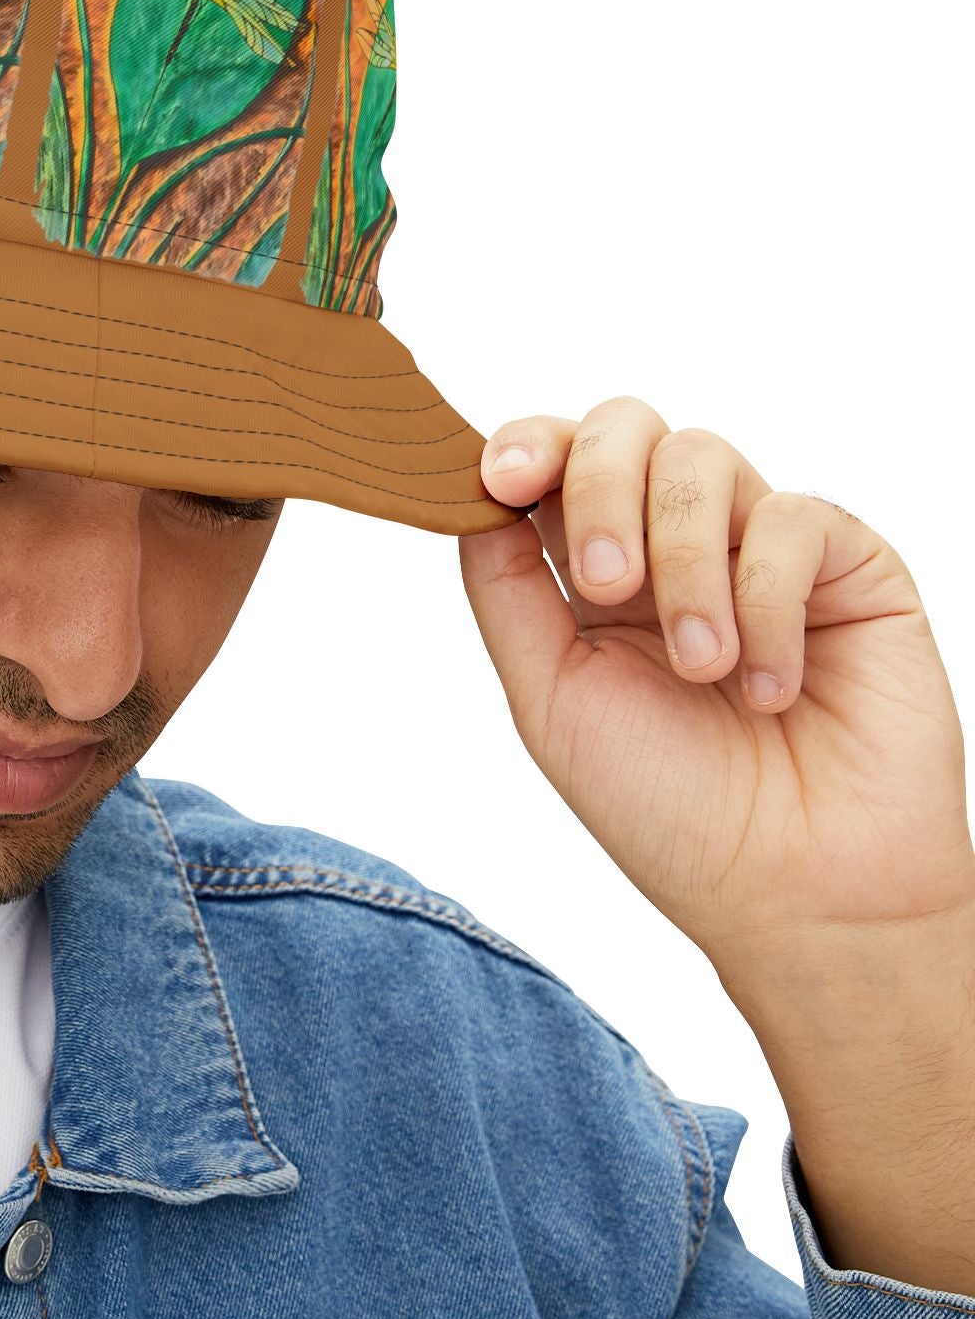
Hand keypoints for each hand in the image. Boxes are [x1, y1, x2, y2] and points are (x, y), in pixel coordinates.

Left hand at [456, 396, 974, 969]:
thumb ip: (505, 590)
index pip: (554, 461)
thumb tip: (470, 495)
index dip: (524, 444)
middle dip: (596, 488)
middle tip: (603, 585)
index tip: (497, 477)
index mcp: (593, 575)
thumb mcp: (549, 697)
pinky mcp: (848, 562)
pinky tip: (769, 688)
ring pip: (701, 457)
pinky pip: (792, 516)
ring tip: (701, 668)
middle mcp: (674, 546)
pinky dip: (766, 600)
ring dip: (684, 564)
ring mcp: (760, 546)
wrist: (795, 891)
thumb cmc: (669, 810)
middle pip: (623, 427)